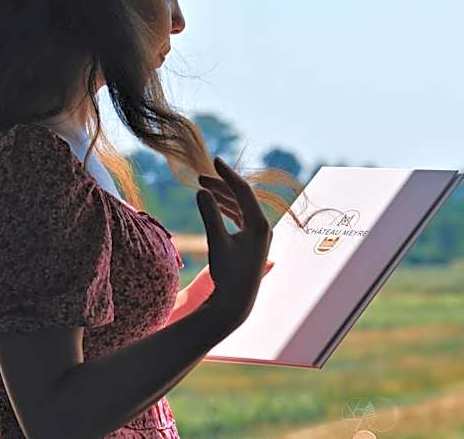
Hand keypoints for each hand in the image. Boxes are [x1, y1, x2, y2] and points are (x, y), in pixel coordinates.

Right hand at [196, 156, 273, 328]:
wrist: (236, 302)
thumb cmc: (228, 274)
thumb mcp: (217, 242)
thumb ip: (210, 215)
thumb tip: (202, 191)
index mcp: (259, 224)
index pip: (244, 191)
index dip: (228, 175)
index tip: (214, 161)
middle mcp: (263, 227)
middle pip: (242, 197)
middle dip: (222, 185)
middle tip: (200, 178)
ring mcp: (259, 234)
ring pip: (240, 207)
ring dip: (223, 197)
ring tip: (203, 187)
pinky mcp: (252, 242)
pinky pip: (240, 217)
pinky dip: (226, 209)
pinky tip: (214, 203)